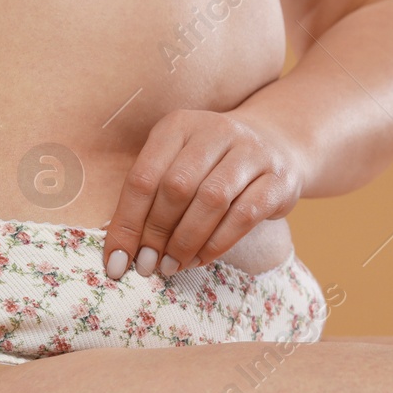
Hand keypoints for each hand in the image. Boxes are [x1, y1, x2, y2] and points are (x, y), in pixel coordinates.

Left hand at [103, 109, 302, 278]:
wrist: (277, 146)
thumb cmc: (213, 165)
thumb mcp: (178, 164)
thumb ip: (151, 198)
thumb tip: (120, 249)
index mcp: (179, 126)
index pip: (143, 177)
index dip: (126, 223)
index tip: (115, 261)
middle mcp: (215, 131)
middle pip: (176, 187)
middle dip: (156, 233)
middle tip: (146, 265)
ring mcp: (251, 153)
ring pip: (211, 200)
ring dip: (185, 241)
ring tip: (171, 266)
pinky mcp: (277, 179)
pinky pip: (243, 216)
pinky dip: (217, 244)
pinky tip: (200, 259)